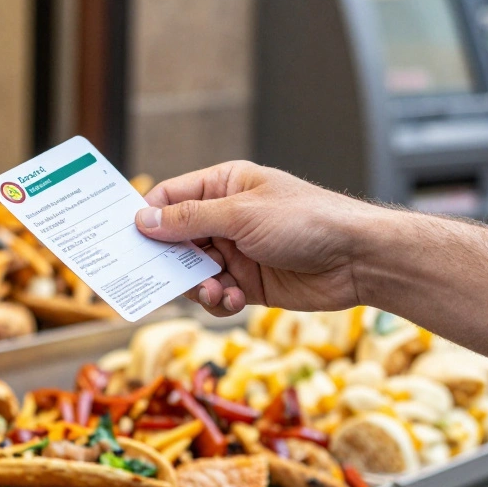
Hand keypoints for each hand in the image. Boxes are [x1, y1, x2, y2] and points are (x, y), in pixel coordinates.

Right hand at [135, 161, 381, 316]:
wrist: (359, 259)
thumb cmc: (307, 221)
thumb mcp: (242, 215)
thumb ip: (190, 219)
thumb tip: (143, 220)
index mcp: (224, 186)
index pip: (170, 198)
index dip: (147, 218)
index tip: (128, 240)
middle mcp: (226, 217)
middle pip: (176, 239)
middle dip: (170, 260)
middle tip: (161, 276)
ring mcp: (237, 251)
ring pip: (193, 272)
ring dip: (198, 285)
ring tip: (215, 290)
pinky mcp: (249, 282)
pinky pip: (217, 294)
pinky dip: (220, 300)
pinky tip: (236, 299)